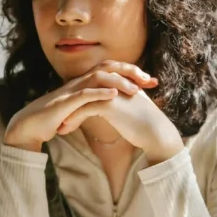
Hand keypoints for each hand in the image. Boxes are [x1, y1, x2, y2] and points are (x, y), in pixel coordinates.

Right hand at [3, 61, 157, 151]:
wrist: (29, 126)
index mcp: (85, 82)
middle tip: (150, 80)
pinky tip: (113, 96)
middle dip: (131, 71)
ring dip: (118, 82)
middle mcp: (79, 81)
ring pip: (98, 77)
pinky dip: (99, 93)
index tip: (151, 81)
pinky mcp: (64, 103)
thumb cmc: (54, 118)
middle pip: (108, 67)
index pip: (112, 71)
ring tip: (136, 90)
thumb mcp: (79, 108)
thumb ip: (93, 103)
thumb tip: (112, 103)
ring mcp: (71, 90)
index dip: (132, 73)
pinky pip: (83, 94)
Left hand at [57, 86, 183, 165]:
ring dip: (68, 113)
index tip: (70, 114)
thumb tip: (117, 111)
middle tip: (59, 117)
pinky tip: (65, 129)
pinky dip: (73, 119)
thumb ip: (124, 104)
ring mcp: (111, 92)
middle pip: (85, 91)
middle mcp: (114, 84)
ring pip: (82, 100)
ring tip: (60, 127)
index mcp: (119, 84)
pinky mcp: (109, 104)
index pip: (93, 88)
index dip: (80, 101)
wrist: (156, 132)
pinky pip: (84, 109)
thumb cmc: (146, 124)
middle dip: (71, 106)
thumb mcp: (133, 108)